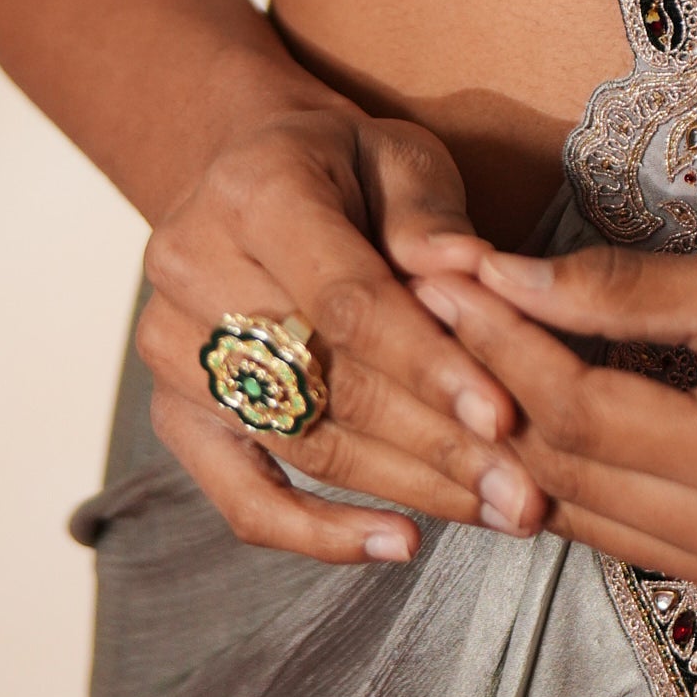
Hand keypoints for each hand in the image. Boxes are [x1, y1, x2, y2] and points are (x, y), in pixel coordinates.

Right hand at [138, 99, 550, 563]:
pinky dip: (319, 533)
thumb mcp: (396, 153)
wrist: (249, 169)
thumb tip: (471, 270)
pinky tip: (399, 544)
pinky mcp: (172, 411)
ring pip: (301, 445)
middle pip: (327, 385)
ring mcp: (171, 350)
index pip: (347, 299)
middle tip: (525, 495)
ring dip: (406, 491)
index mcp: (252, 192)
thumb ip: (429, 213)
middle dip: (438, 446)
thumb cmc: (345, 163)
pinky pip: (242, 497)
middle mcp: (190, 271)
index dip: (428, 363)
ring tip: (497, 513)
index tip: (503, 416)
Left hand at [413, 225, 696, 607]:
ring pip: (587, 516)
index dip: (501, 343)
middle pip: (571, 476)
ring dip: (515, 439)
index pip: (583, 414)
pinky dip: (574, 473)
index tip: (441, 273)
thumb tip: (498, 274)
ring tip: (452, 355)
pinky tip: (527, 411)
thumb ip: (623, 291)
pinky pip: (630, 529)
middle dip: (487, 389)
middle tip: (421, 308)